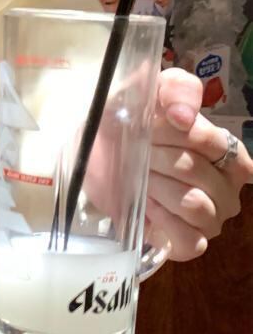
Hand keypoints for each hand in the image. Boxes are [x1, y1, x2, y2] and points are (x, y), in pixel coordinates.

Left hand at [144, 72, 252, 263]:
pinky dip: (163, 220)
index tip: (151, 126)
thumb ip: (179, 89)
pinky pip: (188, 239)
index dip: (180, 134)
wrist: (103, 154)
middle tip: (142, 152)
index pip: (216, 144)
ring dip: (160, 187)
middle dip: (161, 158)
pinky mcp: (189, 244)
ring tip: (143, 177)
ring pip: (195, 206)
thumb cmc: (138, 121)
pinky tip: (148, 205)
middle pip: (199, 173)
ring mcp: (211, 220)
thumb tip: (184, 117)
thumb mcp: (156, 89)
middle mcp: (228, 190)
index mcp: (230, 154)